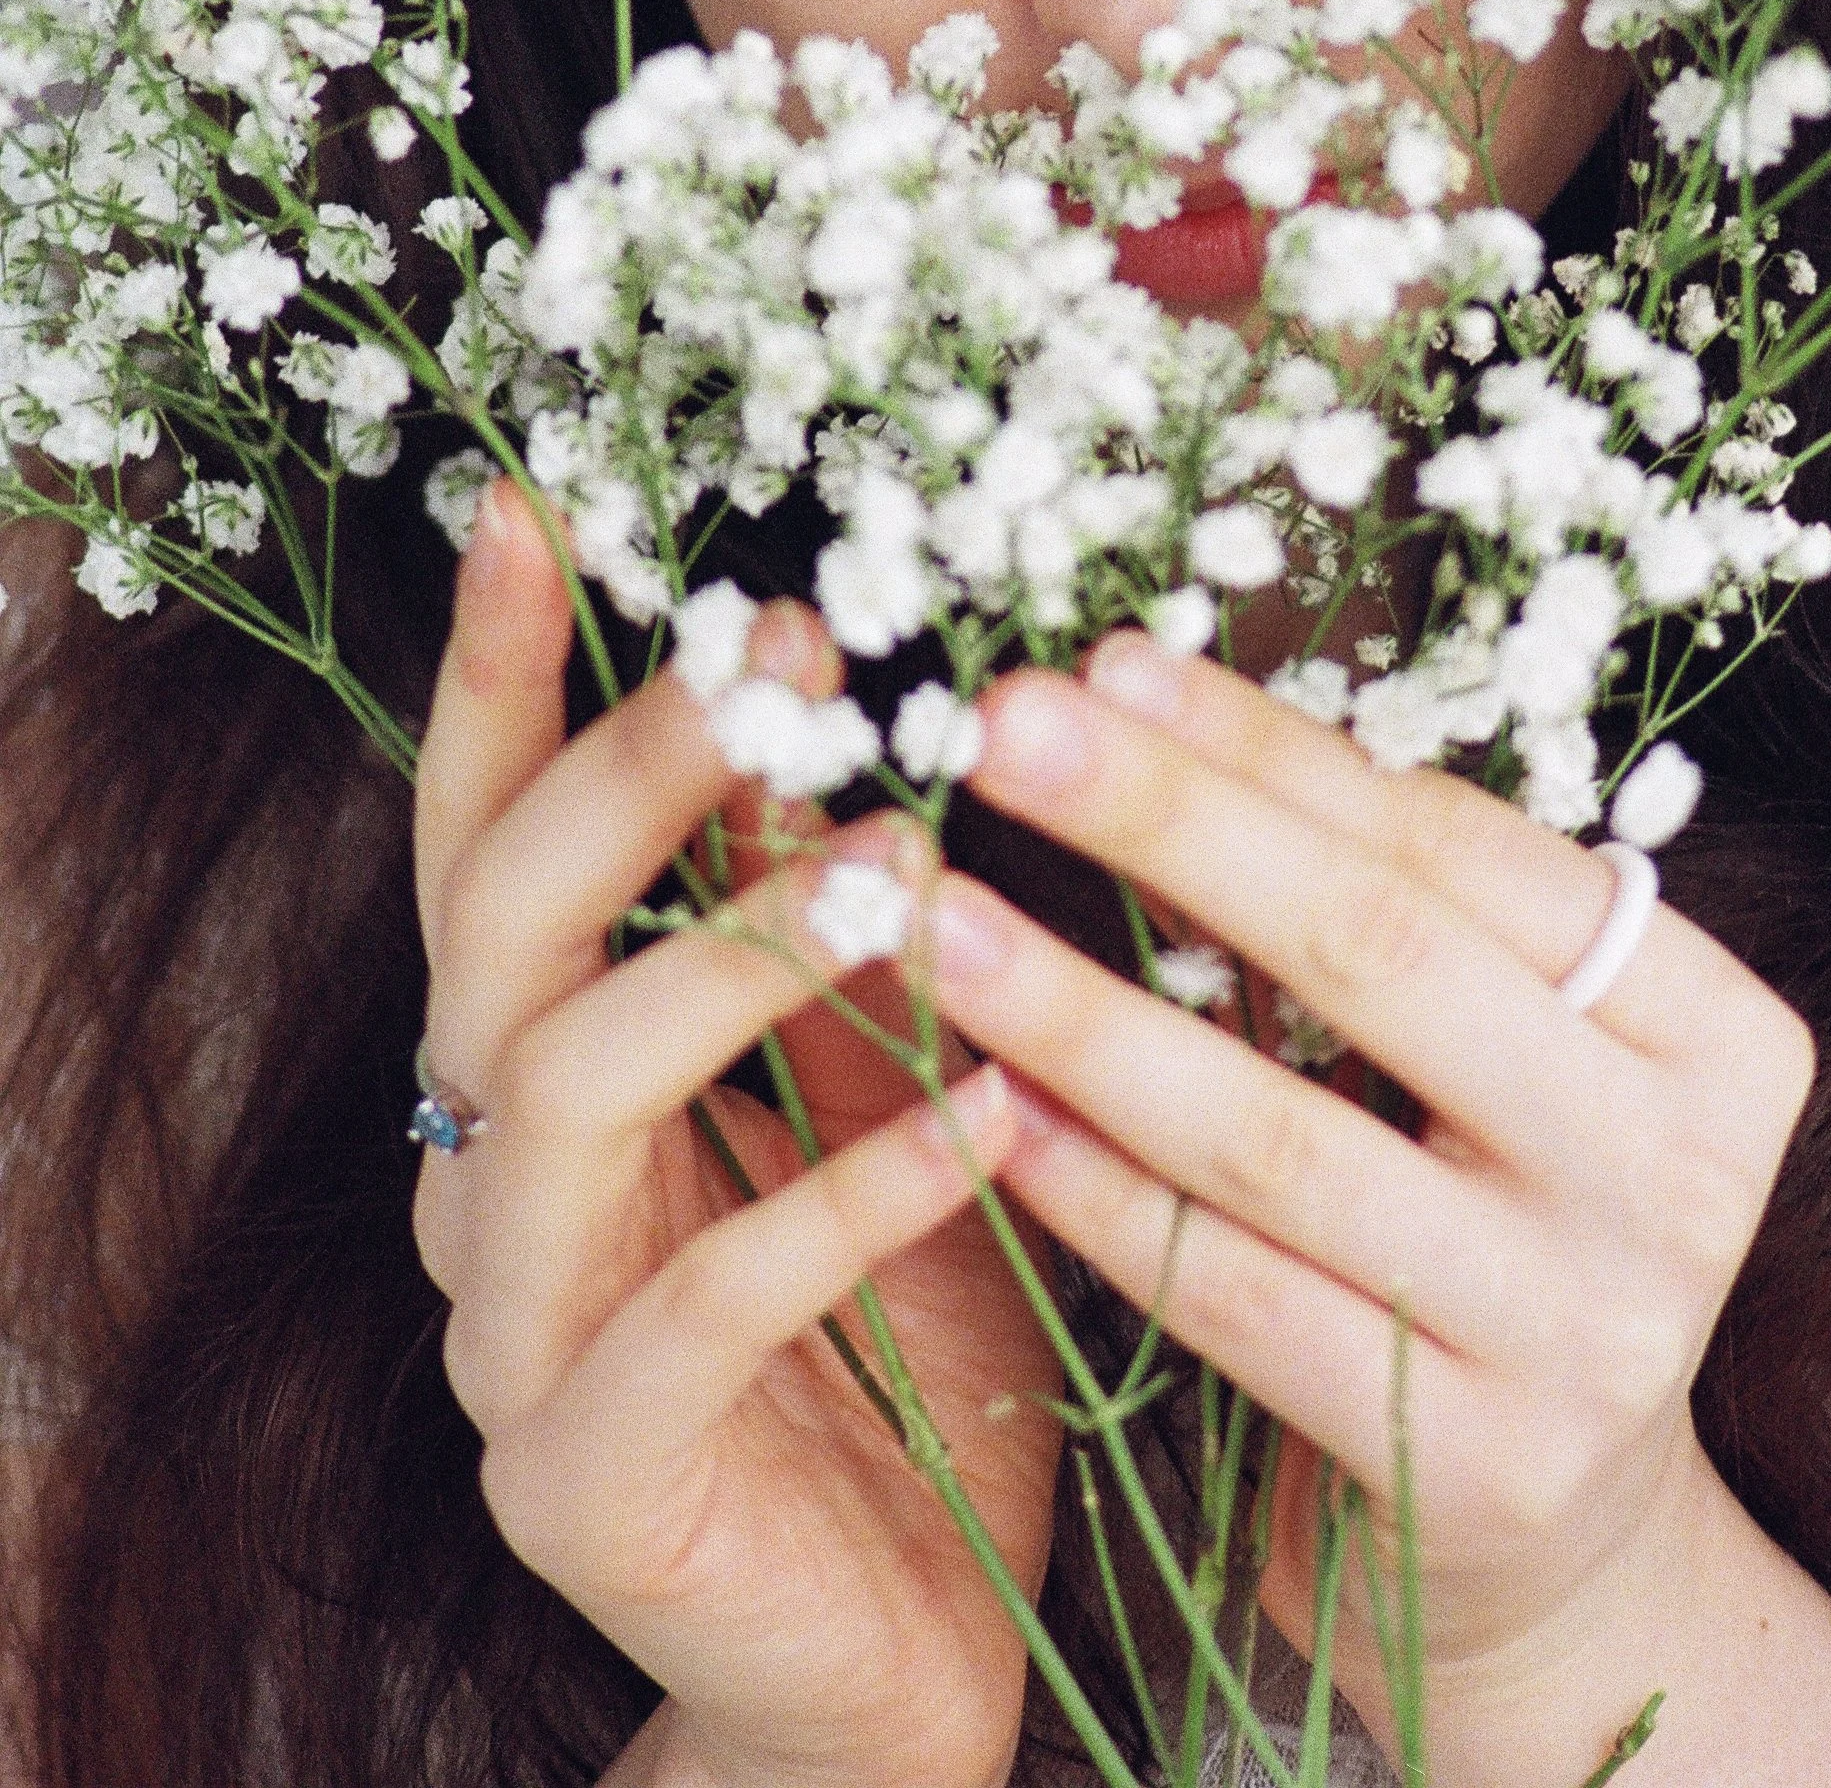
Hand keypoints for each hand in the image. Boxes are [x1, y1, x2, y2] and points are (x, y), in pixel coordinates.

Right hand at [411, 487, 1059, 1787]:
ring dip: (734, 960)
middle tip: (770, 649)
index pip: (485, 839)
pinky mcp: (589, 1480)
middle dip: (627, 775)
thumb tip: (845, 706)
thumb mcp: (879, 1097)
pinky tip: (1002, 1114)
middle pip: (500, 934)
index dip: (501, 680)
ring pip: (563, 1098)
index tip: (539, 508)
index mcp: (542, 1072)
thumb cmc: (898, 1344)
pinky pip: (707, 1311)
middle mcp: (488, 1186)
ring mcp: (517, 1339)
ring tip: (907, 869)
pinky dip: (854, 1197)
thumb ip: (835, 934)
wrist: (883, 1665)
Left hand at [921, 637, 1821, 1787]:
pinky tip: (983, 1106)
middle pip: (1383, 956)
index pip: (1463, 849)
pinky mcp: (1472, 1471)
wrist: (1556, 1552)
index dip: (1274, 748)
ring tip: (938, 914)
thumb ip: (1383, 910)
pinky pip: (1239, 1299)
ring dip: (1085, 1011)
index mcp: (1713, 1034)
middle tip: (1006, 725)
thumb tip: (1138, 696)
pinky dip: (1097, 1194)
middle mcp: (1676, 1178)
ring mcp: (1587, 1334)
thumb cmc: (1490, 1232)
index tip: (1111, 661)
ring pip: (1287, 1138)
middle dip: (1174, 821)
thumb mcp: (1499, 1064)